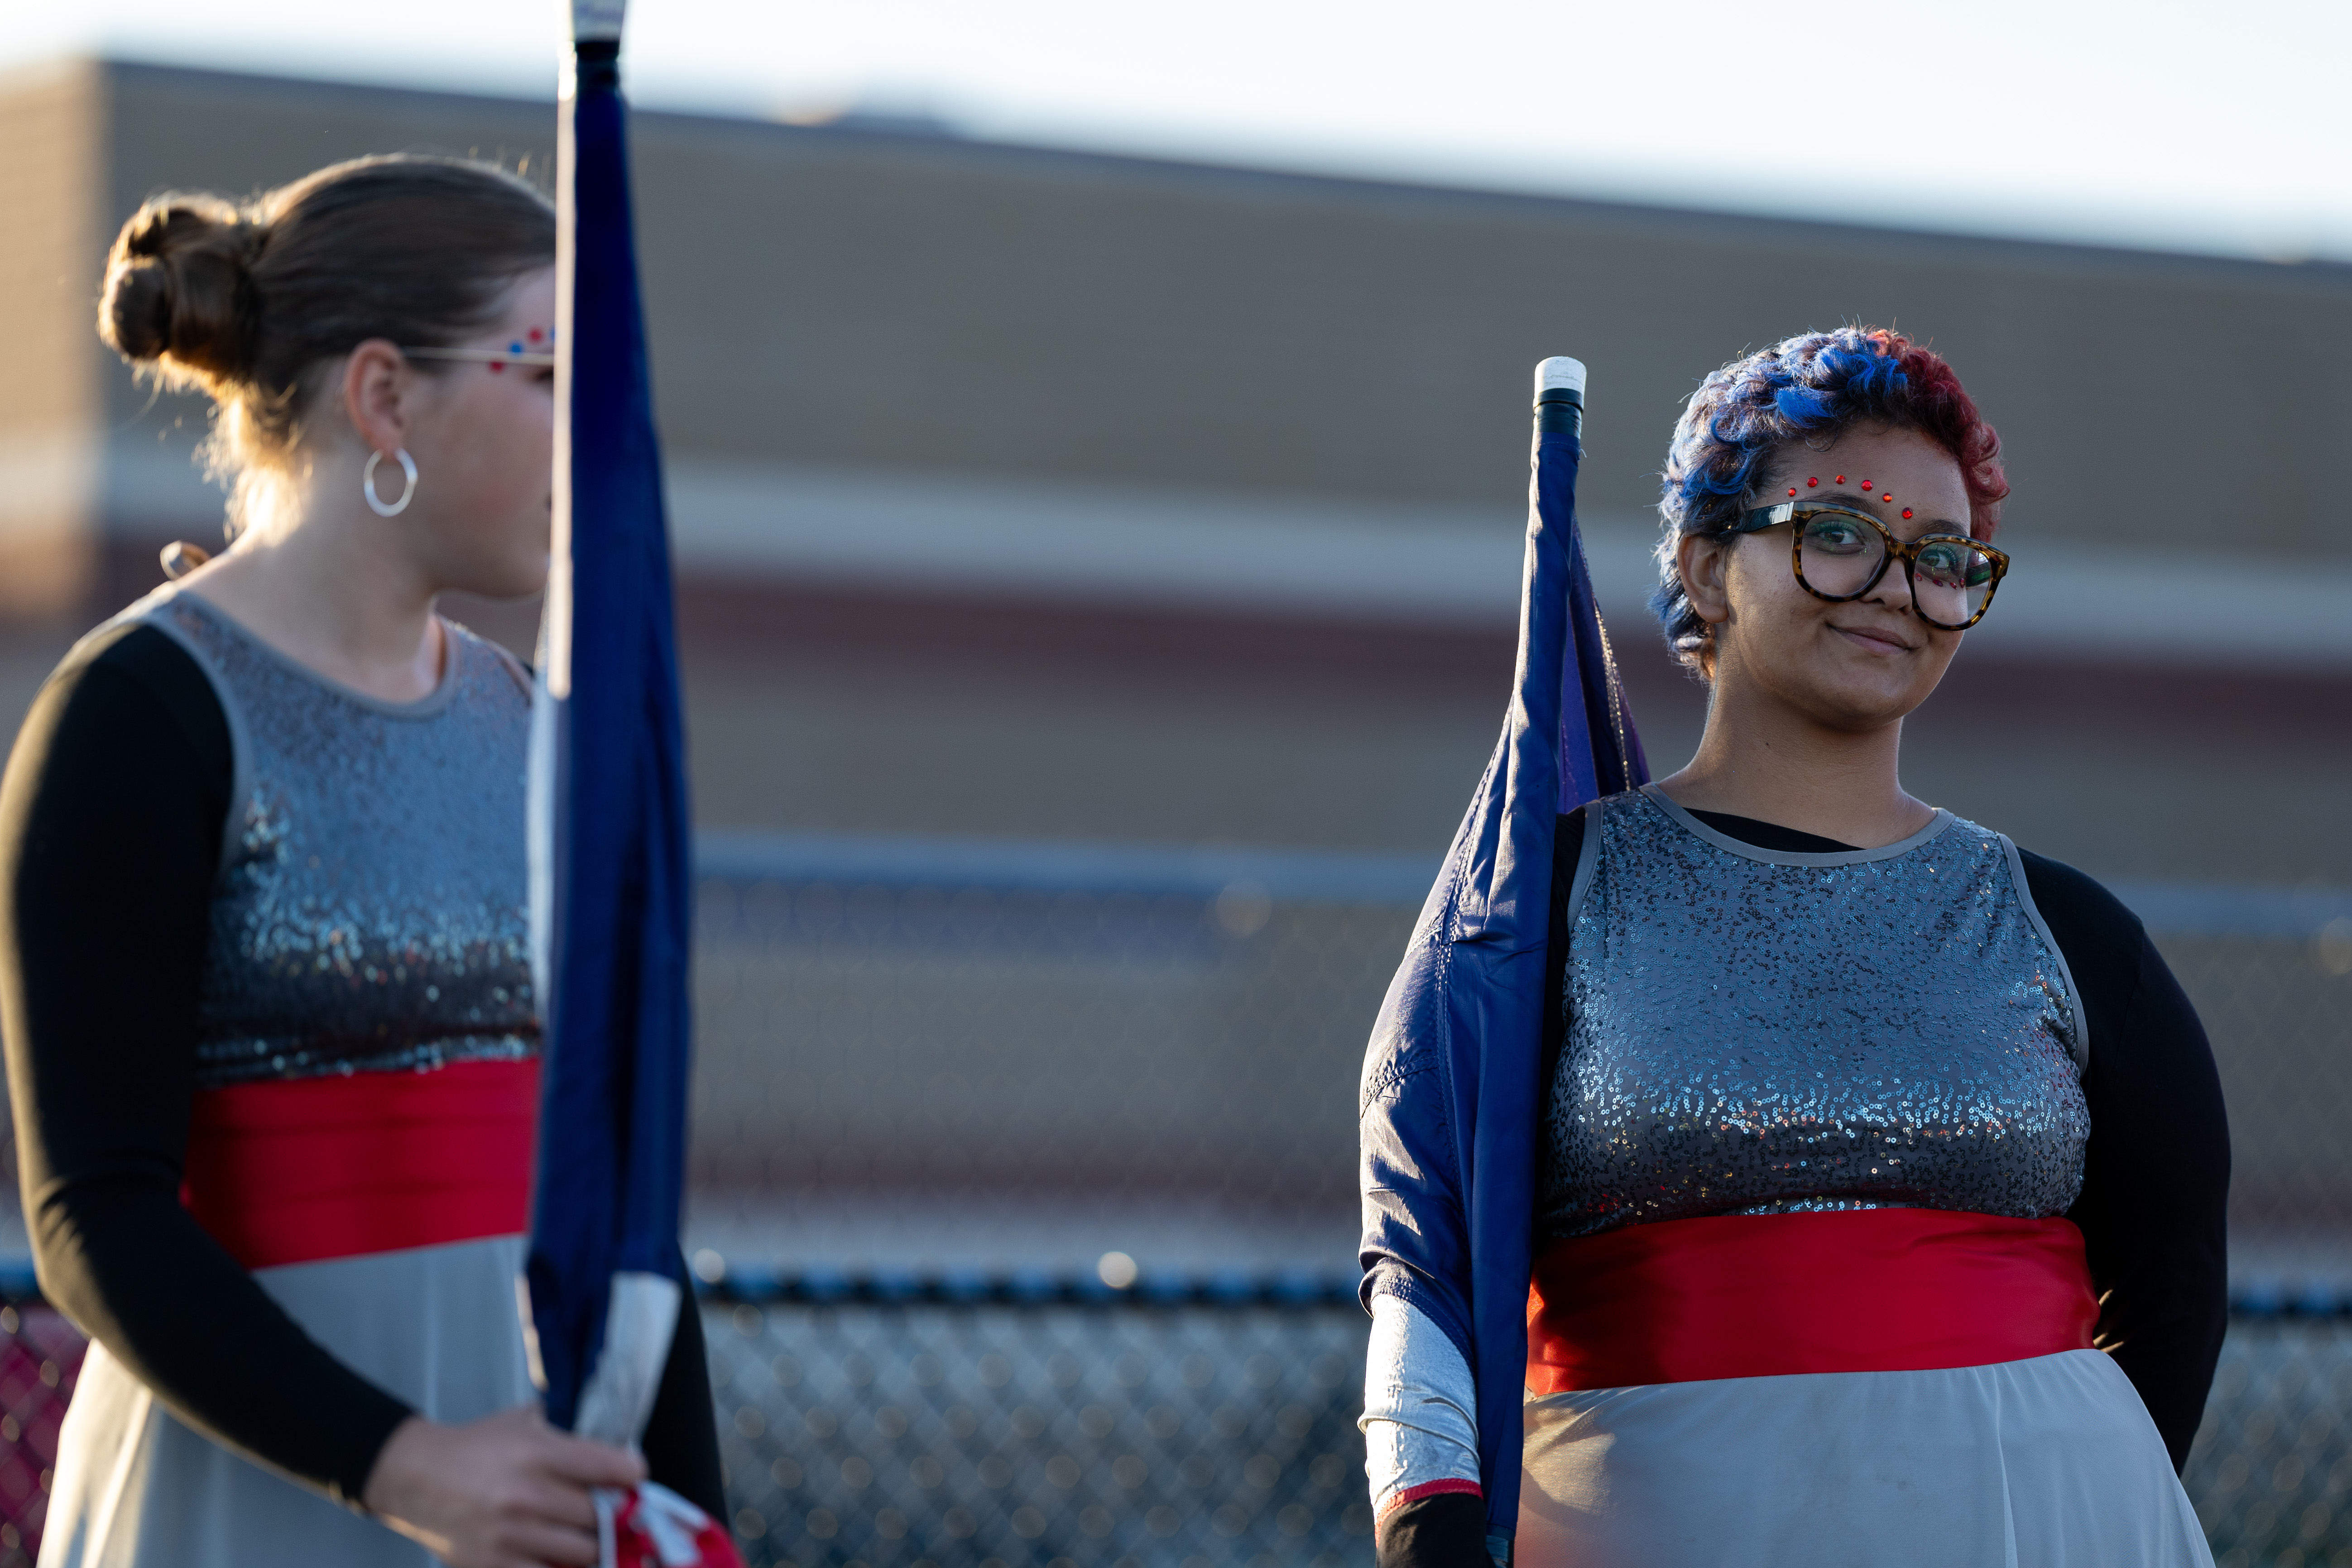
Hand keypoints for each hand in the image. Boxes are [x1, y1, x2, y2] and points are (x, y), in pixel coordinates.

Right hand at [362, 1405, 647, 1567]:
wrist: (414, 1477)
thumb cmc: (478, 1446)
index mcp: (538, 1453)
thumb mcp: (524, 1422)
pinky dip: (559, 1565)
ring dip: (589, 1546)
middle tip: (612, 1512)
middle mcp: (525, 1496)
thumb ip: (568, 1435)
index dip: (632, 1475)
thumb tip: (618, 1455)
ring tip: (586, 1534)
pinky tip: (556, 1552)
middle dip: (611, 1516)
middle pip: (599, 1517)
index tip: (634, 1478)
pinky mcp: (492, 1565)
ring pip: (580, 1553)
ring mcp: (508, 1536)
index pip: (608, 1467)